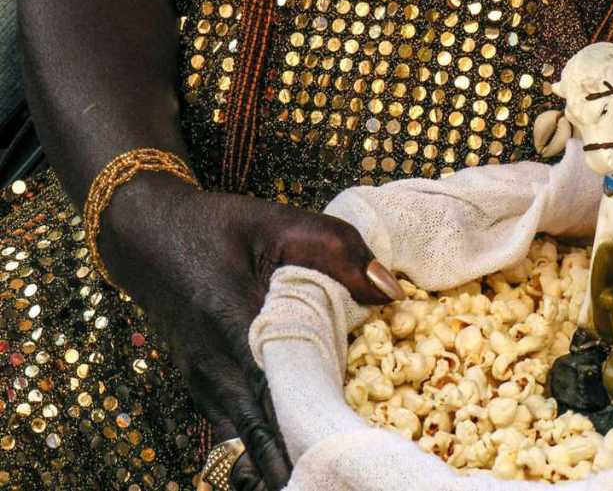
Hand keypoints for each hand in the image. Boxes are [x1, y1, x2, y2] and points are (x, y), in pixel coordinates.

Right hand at [99, 173, 403, 489]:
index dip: (308, 423)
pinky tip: (289, 468)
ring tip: (317, 479)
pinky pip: (235, 430)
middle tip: (335, 478)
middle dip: (296, 459)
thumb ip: (341, 252)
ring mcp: (204, 380)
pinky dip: (262, 447)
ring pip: (244, 440)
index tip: (338, 450)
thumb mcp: (283, 222)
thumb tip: (392, 294)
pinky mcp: (203, 386)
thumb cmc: (220, 227)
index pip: (275, 387)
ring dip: (278, 459)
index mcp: (234, 319)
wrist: (145, 235)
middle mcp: (214, 362)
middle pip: (259, 431)